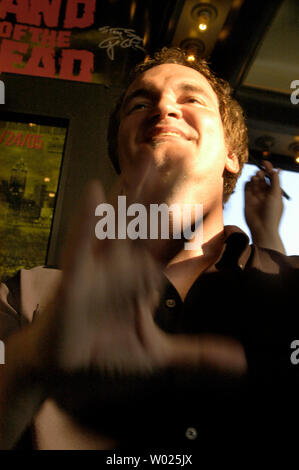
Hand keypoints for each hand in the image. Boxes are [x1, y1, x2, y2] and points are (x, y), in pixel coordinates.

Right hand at [32, 159, 246, 393]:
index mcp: (143, 278)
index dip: (191, 226)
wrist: (68, 364)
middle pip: (147, 221)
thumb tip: (239, 359)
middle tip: (178, 159)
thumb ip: (197, 351)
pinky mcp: (76, 273)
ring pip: (119, 220)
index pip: (172, 248)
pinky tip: (95, 191)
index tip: (212, 204)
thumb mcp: (157, 352)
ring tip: (146, 158)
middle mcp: (124, 264)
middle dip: (162, 192)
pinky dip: (88, 217)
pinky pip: (82, 241)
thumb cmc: (107, 351)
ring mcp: (100, 265)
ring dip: (132, 188)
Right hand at [244, 160, 284, 252]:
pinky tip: (249, 183)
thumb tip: (276, 169)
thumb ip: (275, 181)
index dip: (268, 168)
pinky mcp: (247, 199)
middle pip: (262, 178)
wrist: (262, 228)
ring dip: (254, 177)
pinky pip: (246, 187)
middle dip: (261, 173)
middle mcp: (265, 193)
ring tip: (256, 179)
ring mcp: (255, 196)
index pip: (271, 177)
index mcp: (274, 191)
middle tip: (260, 174)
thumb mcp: (276, 195)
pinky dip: (247, 183)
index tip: (265, 162)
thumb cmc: (272, 213)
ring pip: (254, 181)